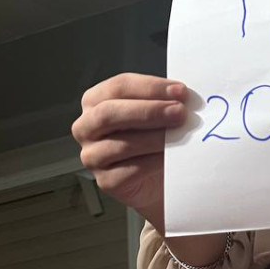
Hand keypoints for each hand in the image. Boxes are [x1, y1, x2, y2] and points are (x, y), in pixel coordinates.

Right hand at [70, 73, 187, 228]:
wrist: (157, 178)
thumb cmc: (151, 139)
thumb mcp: (154, 113)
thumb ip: (163, 101)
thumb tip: (182, 96)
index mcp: (95, 101)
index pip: (119, 87)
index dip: (150, 87)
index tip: (180, 91)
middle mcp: (87, 127)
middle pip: (110, 113)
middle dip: (149, 111)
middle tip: (180, 112)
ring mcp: (92, 156)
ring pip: (121, 144)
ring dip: (155, 137)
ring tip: (179, 135)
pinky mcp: (106, 181)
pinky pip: (130, 170)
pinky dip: (154, 162)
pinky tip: (171, 157)